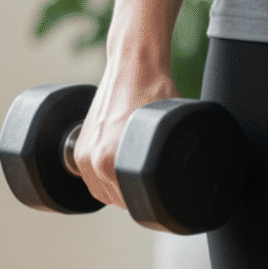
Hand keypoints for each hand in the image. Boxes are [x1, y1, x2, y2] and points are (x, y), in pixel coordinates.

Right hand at [73, 40, 180, 209]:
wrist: (133, 65)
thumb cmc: (155, 93)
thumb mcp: (171, 132)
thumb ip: (171, 159)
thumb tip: (189, 179)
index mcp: (110, 162)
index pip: (128, 203)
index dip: (146, 203)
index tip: (158, 195)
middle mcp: (92, 159)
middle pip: (114, 199)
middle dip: (132, 196)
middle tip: (151, 182)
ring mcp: (82, 151)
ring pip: (100, 189)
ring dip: (115, 188)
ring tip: (135, 173)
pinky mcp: (78, 142)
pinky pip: (89, 174)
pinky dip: (103, 176)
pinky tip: (119, 166)